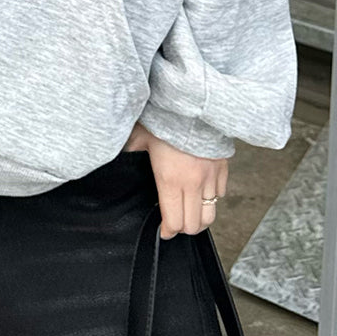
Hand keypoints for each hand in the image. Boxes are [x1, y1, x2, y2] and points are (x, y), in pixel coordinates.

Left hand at [123, 120, 227, 237]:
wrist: (194, 103)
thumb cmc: (166, 118)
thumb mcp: (140, 135)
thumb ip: (129, 149)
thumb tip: (113, 152)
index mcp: (170, 180)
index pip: (173, 222)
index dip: (168, 232)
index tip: (163, 230)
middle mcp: (193, 183)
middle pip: (193, 225)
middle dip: (183, 228)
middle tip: (175, 223)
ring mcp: (211, 177)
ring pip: (210, 214)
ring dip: (200, 218)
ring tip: (190, 213)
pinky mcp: (223, 168)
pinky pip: (221, 194)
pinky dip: (213, 198)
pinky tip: (202, 191)